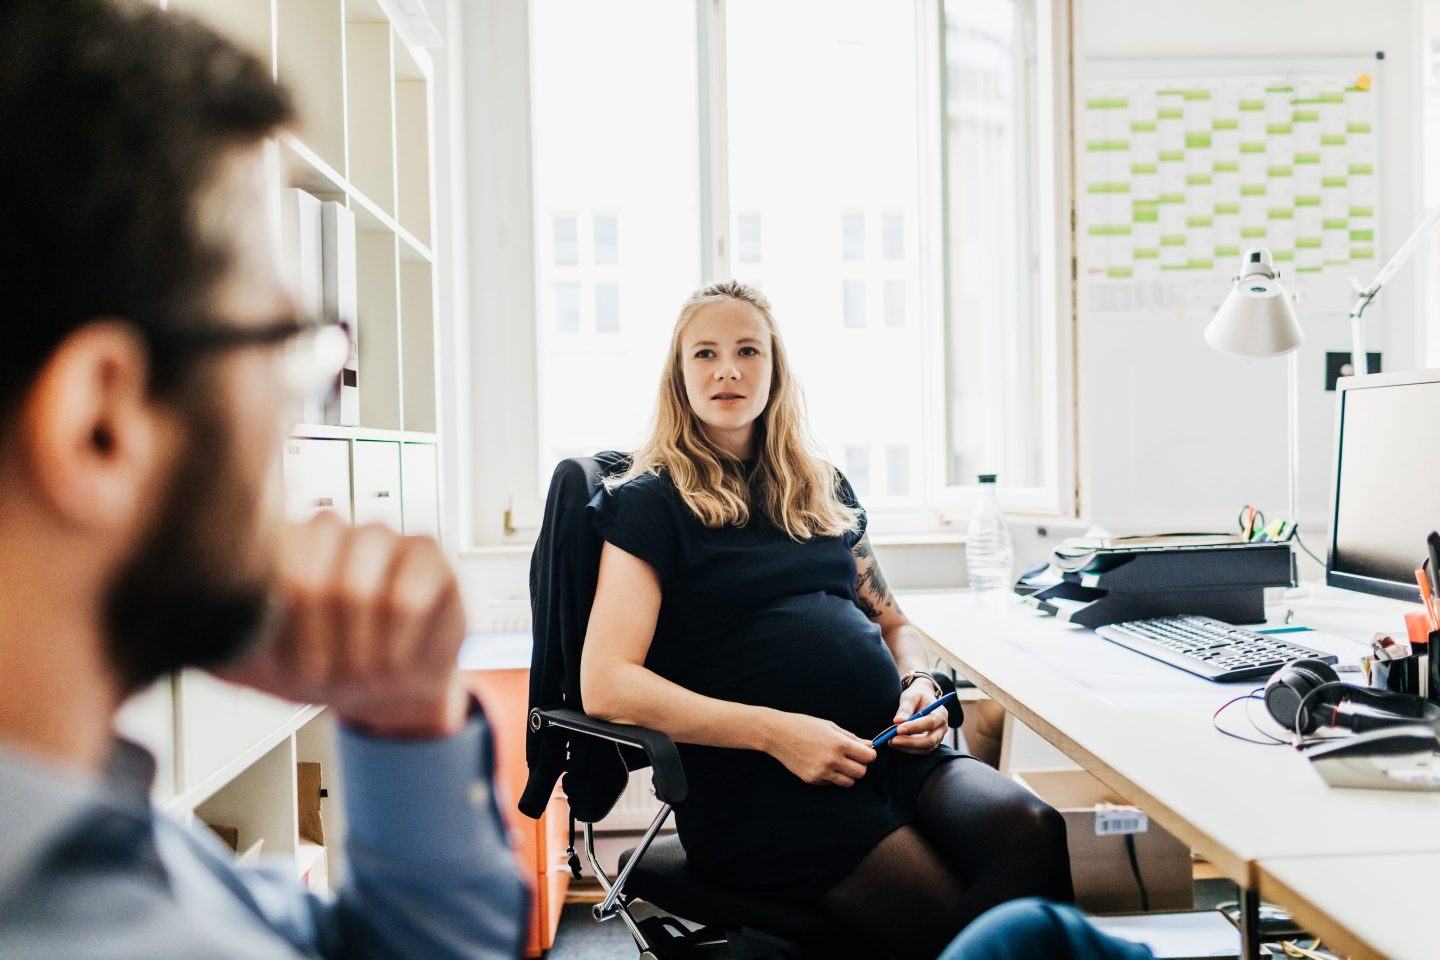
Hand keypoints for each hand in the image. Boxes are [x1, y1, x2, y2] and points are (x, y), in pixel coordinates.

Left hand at [218, 513, 468, 739]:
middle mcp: (327, 529)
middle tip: (326, 674)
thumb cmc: (319, 668)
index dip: (279, 633)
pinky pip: (406, 597)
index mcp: (278, 545)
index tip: (287, 668)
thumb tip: (168, 626)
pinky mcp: (427, 553)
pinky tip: (394, 655)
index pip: (263, 570)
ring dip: (358, 649)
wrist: (388, 692)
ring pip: (358, 589)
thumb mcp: (248, 662)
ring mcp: (379, 536)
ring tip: (361, 669)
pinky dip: (396, 643)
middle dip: (319, 647)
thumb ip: (206, 637)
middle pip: (310, 580)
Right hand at [767, 713, 875, 787]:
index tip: (866, 752)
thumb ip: (851, 738)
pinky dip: (833, 776)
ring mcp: (821, 772)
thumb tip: (869, 745)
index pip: (868, 757)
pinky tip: (823, 764)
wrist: (778, 734)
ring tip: (839, 763)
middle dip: (861, 765)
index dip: (870, 754)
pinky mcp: (812, 779)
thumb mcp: (830, 727)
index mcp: (839, 743)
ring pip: (849, 782)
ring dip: (848, 774)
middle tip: (853, 758)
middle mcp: (832, 760)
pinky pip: (832, 783)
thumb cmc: (804, 726)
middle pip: (861, 772)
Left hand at [888, 682, 947, 754]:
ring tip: (891, 741)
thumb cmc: (917, 696)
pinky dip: (907, 749)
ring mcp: (937, 738)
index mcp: (941, 713)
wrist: (923, 699)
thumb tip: (897, 721)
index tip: (898, 729)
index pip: (930, 722)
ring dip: (907, 747)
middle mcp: (942, 728)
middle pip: (930, 740)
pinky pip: (920, 751)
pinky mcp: (930, 744)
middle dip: (910, 742)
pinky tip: (896, 743)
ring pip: (924, 749)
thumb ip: (905, 708)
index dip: (914, 727)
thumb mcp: (911, 696)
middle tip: (892, 740)